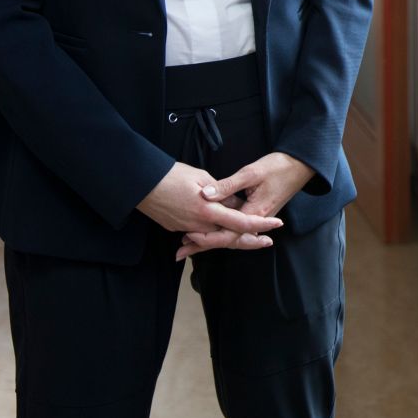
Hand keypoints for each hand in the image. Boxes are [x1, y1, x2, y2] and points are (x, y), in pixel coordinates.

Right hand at [137, 161, 282, 245]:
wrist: (141, 184)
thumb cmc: (172, 175)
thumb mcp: (202, 177)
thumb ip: (222, 192)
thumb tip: (234, 203)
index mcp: (208, 211)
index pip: (241, 222)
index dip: (260, 224)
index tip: (276, 225)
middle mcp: (199, 225)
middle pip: (230, 237)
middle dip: (251, 240)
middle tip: (267, 241)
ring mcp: (186, 229)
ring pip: (215, 237)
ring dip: (232, 237)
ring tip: (251, 236)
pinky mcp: (177, 229)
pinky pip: (200, 235)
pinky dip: (212, 235)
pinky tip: (221, 231)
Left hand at [176, 152, 314, 258]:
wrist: (300, 166)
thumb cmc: (279, 167)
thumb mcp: (252, 173)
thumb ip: (227, 186)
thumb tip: (205, 195)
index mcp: (254, 213)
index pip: (227, 233)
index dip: (206, 237)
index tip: (187, 237)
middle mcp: (255, 220)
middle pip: (226, 240)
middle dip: (203, 246)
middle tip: (180, 253)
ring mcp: (257, 218)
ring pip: (230, 235)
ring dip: (209, 241)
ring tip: (187, 246)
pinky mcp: (256, 213)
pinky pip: (235, 228)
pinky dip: (219, 232)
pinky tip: (206, 232)